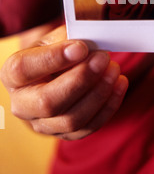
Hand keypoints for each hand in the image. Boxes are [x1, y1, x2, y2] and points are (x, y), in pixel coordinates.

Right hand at [0, 25, 127, 139]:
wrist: (55, 75)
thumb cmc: (54, 53)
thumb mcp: (54, 39)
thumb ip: (68, 38)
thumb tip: (91, 43)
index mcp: (13, 75)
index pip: (24, 69)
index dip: (53, 59)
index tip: (80, 47)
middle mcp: (22, 105)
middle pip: (48, 102)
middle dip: (81, 79)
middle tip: (103, 58)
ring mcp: (43, 125)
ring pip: (71, 120)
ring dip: (98, 93)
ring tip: (114, 69)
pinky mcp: (65, 135)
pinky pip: (88, 128)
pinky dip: (109, 106)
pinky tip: (120, 84)